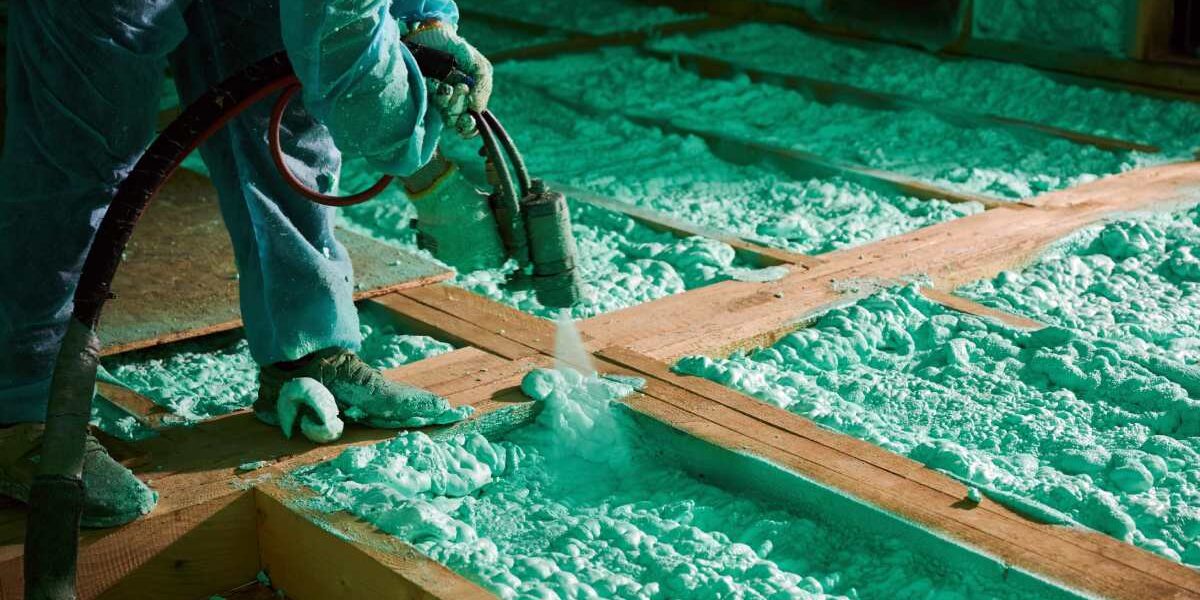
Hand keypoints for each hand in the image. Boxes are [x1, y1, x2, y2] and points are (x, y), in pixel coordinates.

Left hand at [405, 21, 492, 137]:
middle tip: (460, 87)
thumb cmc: (460, 51)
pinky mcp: (419, 94)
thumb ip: (484, 87)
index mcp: (467, 103)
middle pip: (455, 122)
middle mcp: (451, 106)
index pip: (469, 126)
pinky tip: (432, 80)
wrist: (435, 34)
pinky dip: (431, 92)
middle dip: (458, 106)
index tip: (469, 117)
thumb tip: (477, 109)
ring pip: (441, 113)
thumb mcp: (479, 66)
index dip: (469, 127)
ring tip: (445, 84)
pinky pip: (425, 101)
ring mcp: (434, 101)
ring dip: (445, 100)